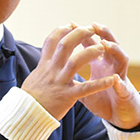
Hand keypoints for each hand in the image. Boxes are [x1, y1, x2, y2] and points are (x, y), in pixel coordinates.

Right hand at [21, 23, 139, 127]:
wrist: (25, 115)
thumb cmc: (30, 98)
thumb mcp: (34, 77)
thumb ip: (42, 67)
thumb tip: (45, 59)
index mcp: (44, 65)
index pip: (51, 41)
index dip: (62, 30)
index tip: (72, 24)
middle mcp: (52, 70)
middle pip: (65, 45)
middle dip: (79, 34)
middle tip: (91, 29)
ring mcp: (60, 82)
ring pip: (76, 61)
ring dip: (90, 52)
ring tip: (103, 47)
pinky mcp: (67, 96)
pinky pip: (86, 88)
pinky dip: (100, 84)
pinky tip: (113, 80)